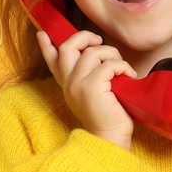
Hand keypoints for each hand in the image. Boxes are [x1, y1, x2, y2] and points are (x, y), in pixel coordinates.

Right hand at [35, 29, 138, 148]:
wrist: (109, 138)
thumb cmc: (108, 117)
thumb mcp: (93, 94)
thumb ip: (89, 76)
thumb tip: (96, 57)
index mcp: (67, 84)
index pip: (52, 60)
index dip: (46, 45)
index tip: (42, 33)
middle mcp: (69, 83)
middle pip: (68, 47)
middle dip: (85, 37)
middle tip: (99, 42)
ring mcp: (78, 84)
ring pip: (93, 52)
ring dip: (112, 54)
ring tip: (121, 68)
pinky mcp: (92, 87)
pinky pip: (109, 64)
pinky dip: (123, 66)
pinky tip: (129, 75)